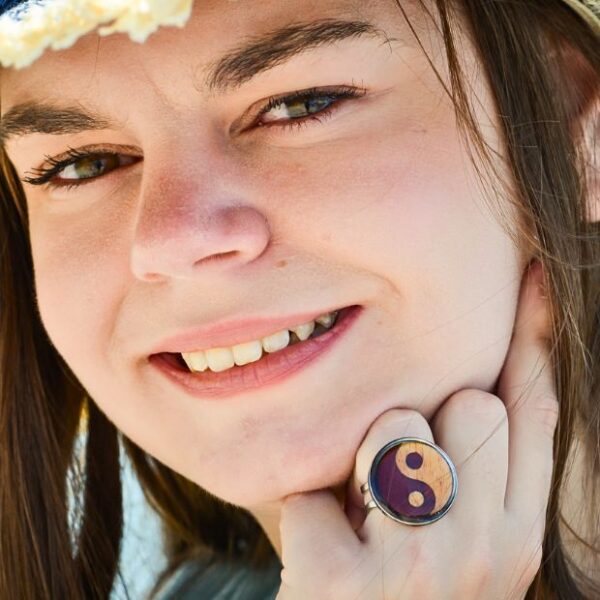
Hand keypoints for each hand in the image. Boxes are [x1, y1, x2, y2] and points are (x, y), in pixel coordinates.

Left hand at [275, 260, 556, 599]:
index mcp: (517, 534)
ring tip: (364, 520)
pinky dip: (308, 513)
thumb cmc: (401, 596)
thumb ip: (472, 471)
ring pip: (396, 424)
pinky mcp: (349, 583)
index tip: (536, 277)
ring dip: (367, 462)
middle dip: (426, 425)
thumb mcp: (456, 539)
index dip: (534, 339)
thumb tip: (461, 385)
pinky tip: (321, 556)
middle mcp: (488, 549)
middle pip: (470, 402)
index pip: (534, 412)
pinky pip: (316, 483)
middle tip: (402, 487)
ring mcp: (422, 567)